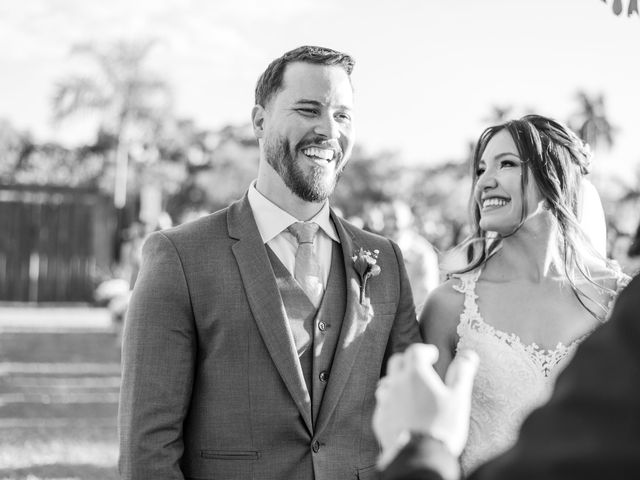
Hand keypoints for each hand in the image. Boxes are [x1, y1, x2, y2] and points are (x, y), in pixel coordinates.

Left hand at [373, 344, 478, 465]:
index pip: (415, 351)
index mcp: (415, 375)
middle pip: (397, 362)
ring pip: (387, 382)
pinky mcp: (379, 419)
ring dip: (397, 381)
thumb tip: (469, 354)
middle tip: (420, 368)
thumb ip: (462, 373)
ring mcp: (385, 401)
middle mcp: (396, 384)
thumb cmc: (442, 426)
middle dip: (408, 361)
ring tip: (410, 389)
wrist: (420, 456)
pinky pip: (383, 403)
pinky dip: (392, 401)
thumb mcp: (458, 398)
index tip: (433, 354)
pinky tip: (402, 410)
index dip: (425, 350)